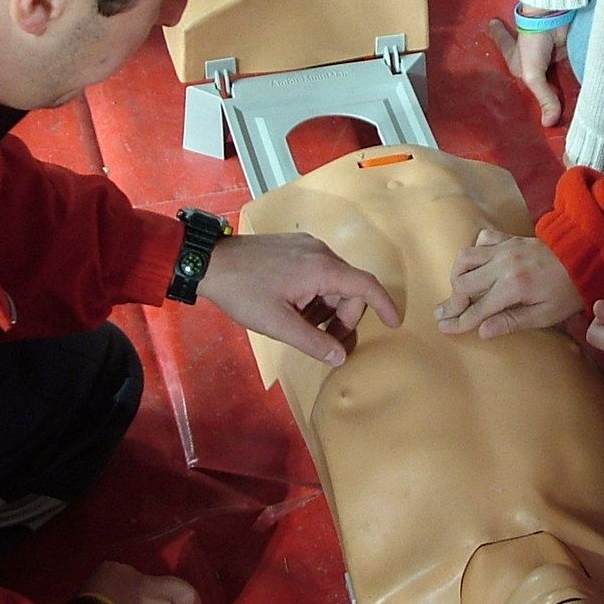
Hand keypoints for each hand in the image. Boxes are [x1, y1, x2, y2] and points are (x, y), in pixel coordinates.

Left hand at [201, 231, 399, 364]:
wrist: (209, 262)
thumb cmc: (244, 292)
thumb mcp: (278, 324)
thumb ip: (313, 342)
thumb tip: (340, 357)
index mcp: (322, 269)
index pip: (366, 286)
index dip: (384, 305)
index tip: (393, 323)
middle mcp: (320, 252)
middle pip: (349, 286)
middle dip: (344, 316)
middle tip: (326, 341)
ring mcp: (306, 246)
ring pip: (332, 280)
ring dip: (327, 307)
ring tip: (303, 326)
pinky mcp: (292, 246)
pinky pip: (317, 271)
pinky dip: (315, 293)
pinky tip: (295, 308)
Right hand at [437, 229, 581, 338]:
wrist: (586, 258)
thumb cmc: (568, 292)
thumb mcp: (545, 315)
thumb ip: (512, 322)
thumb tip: (482, 332)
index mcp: (513, 287)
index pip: (478, 308)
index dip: (459, 321)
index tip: (445, 329)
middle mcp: (503, 264)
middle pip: (463, 283)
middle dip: (451, 301)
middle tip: (441, 314)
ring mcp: (504, 248)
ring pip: (466, 258)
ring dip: (456, 275)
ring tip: (456, 291)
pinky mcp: (509, 238)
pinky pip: (482, 239)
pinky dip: (474, 251)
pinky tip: (476, 264)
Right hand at [486, 17, 569, 126]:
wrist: (552, 17)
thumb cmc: (533, 43)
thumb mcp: (532, 75)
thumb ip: (544, 98)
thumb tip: (549, 124)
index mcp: (517, 66)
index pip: (514, 78)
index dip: (517, 90)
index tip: (516, 92)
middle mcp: (533, 64)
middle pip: (536, 80)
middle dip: (541, 92)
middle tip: (550, 111)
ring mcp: (549, 58)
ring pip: (553, 77)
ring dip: (558, 89)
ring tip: (568, 110)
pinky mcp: (565, 55)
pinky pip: (567, 72)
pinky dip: (571, 80)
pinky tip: (580, 94)